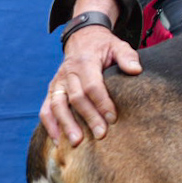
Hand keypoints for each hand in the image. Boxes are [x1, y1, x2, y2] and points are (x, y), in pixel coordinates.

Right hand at [40, 25, 141, 145]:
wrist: (82, 40)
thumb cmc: (103, 47)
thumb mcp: (117, 45)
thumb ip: (127, 56)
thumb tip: (135, 70)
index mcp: (85, 62)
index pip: (92, 85)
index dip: (102, 103)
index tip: (113, 119)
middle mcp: (68, 73)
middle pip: (76, 98)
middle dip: (89, 117)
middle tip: (101, 135)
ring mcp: (58, 83)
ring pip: (57, 105)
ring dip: (66, 125)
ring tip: (77, 143)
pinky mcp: (52, 91)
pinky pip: (46, 109)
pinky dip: (50, 125)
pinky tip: (59, 141)